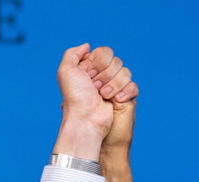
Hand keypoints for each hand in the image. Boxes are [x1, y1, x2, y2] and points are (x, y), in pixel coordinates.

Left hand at [53, 44, 136, 161]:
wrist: (85, 118)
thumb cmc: (74, 97)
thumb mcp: (65, 71)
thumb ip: (72, 53)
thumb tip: (88, 46)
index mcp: (92, 67)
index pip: (105, 52)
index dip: (98, 63)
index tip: (88, 75)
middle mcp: (104, 75)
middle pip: (116, 61)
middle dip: (105, 75)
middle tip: (94, 87)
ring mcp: (115, 86)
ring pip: (126, 72)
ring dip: (113, 85)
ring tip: (103, 96)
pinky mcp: (124, 97)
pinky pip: (133, 86)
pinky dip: (125, 93)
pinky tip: (115, 101)